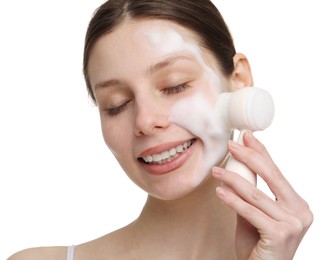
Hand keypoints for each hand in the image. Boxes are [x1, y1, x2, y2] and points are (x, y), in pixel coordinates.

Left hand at [212, 132, 312, 259]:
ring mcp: (292, 224)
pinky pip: (249, 211)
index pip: (277, 172)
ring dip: (232, 179)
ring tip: (216, 171)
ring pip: (255, 194)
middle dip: (249, 157)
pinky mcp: (279, 234)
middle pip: (271, 176)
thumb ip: (250, 195)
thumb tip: (236, 170)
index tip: (247, 137)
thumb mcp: (254, 215)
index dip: (261, 152)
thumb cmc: (259, 245)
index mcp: (297, 204)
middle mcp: (300, 212)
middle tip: (232, 144)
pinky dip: (232, 200)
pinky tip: (219, 192)